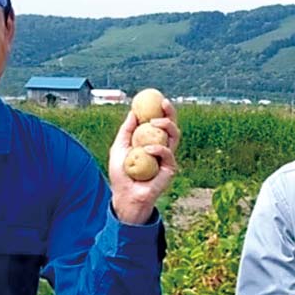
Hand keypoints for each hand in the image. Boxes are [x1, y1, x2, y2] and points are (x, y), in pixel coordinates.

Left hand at [107, 98, 179, 223]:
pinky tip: (146, 149)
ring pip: (175, 136)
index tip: (157, 98)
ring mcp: (167, 158)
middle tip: (164, 103)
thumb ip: (126, 130)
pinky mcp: (170, 169)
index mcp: (150, 141)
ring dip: (167, 125)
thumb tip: (133, 111)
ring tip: (154, 122)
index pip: (159, 123)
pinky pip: (168, 153)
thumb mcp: (119, 147)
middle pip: (172, 126)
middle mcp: (161, 148)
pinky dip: (157, 148)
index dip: (161, 110)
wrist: (125, 195)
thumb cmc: (121, 174)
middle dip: (171, 112)